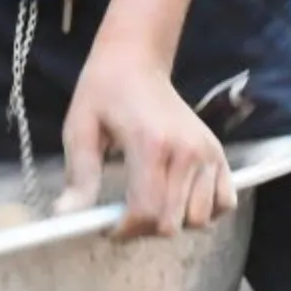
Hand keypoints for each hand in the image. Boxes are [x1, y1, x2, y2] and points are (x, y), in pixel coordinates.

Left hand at [54, 43, 235, 236]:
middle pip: (172, 222)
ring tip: (150, 204)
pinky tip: (179, 199)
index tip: (106, 226)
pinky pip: (224, 203)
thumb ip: (79, 176)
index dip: (124, 230)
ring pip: (200, 219)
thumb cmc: (103, 93)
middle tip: (124, 214)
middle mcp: (187, 151)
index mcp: (150, 144)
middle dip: (144, 229)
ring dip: (173, 222)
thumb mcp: (80, 129)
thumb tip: (66, 217)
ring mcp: (208, 153)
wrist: (136, 61)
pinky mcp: (219, 154)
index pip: (147, 211)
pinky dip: (204, 211)